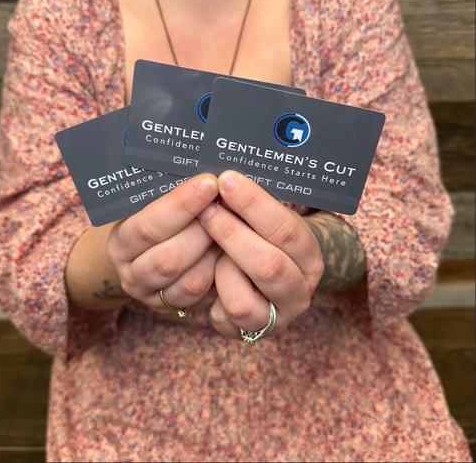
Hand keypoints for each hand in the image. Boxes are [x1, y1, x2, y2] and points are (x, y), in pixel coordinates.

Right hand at [106, 173, 219, 316]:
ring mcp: (153, 296)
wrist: (149, 252)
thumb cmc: (160, 217)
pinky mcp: (176, 310)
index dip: (183, 204)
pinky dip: (220, 276)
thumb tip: (208, 172)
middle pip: (170, 259)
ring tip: (233, 229)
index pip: (150, 224)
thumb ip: (172, 191)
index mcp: (122, 240)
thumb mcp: (155, 201)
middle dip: (204, 233)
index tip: (211, 183)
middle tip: (228, 208)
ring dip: (215, 255)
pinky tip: (230, 253)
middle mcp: (132, 273)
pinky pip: (203, 299)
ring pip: (190, 282)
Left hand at [199, 170, 323, 338]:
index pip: (286, 230)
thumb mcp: (265, 222)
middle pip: (268, 266)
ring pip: (242, 302)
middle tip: (207, 209)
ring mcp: (276, 318)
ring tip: (212, 249)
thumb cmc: (261, 239)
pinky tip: (209, 273)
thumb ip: (251, 207)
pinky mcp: (249, 334)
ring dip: (221, 271)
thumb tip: (223, 180)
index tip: (227, 181)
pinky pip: (224, 319)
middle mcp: (299, 292)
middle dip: (232, 234)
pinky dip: (211, 295)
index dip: (254, 205)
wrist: (265, 279)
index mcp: (309, 257)